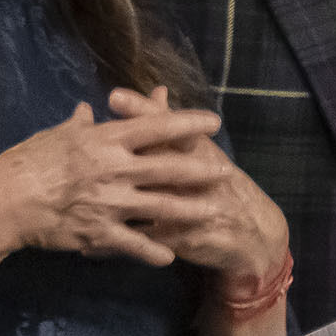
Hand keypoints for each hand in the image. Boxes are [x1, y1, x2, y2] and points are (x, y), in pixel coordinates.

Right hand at [0, 97, 228, 266]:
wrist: (4, 202)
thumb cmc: (25, 163)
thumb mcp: (53, 135)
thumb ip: (76, 125)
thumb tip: (86, 111)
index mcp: (105, 140)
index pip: (155, 128)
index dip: (187, 124)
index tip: (211, 122)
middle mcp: (115, 169)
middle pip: (169, 168)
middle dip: (201, 170)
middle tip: (227, 172)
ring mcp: (111, 202)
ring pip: (161, 206)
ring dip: (191, 210)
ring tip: (215, 212)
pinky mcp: (100, 231)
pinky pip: (134, 242)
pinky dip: (153, 251)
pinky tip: (169, 257)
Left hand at [102, 88, 289, 293]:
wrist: (254, 235)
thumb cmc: (220, 187)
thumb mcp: (203, 155)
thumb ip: (175, 126)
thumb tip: (158, 90)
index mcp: (202, 152)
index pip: (171, 126)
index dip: (144, 112)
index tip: (114, 97)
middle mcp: (200, 178)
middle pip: (160, 158)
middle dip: (126, 151)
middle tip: (91, 140)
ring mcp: (195, 209)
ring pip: (151, 202)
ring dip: (115, 201)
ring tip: (80, 197)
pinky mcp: (188, 239)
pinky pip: (148, 241)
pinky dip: (120, 242)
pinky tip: (91, 245)